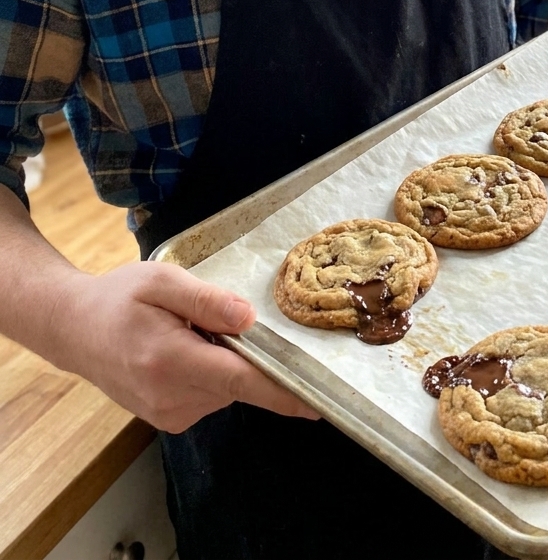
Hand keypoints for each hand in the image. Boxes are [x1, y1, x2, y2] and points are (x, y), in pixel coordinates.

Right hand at [54, 261, 319, 432]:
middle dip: (245, 352)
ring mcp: (169, 415)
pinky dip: (210, 371)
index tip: (320, 402)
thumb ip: (206, 299)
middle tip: (209, 317)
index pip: (241, 381)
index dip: (284, 392)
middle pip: (239, 382)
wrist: (74, 330)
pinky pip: (211, 394)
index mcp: (171, 361)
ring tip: (186, 331)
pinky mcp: (170, 420)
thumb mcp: (161, 280)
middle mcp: (172, 398)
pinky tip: (183, 349)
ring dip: (224, 360)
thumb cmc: (119, 298)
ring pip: (227, 388)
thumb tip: (250, 320)